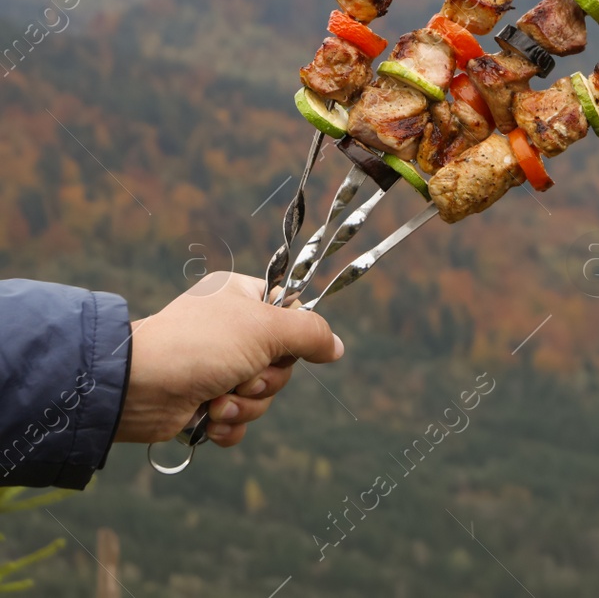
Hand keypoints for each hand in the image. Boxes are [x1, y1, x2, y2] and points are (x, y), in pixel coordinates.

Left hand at [115, 272, 343, 446]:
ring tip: (216, 401)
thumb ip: (310, 333)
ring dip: (245, 405)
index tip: (283, 344)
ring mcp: (216, 367)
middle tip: (242, 376)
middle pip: (281, 362)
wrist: (136, 389)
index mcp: (241, 298)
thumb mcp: (266, 328)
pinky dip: (229, 424)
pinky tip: (209, 420)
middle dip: (265, 381)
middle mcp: (230, 330)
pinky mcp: (203, 401)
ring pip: (262, 395)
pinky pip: (239, 419)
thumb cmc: (200, 345)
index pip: (290, 312)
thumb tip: (337, 347)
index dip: (293, 335)